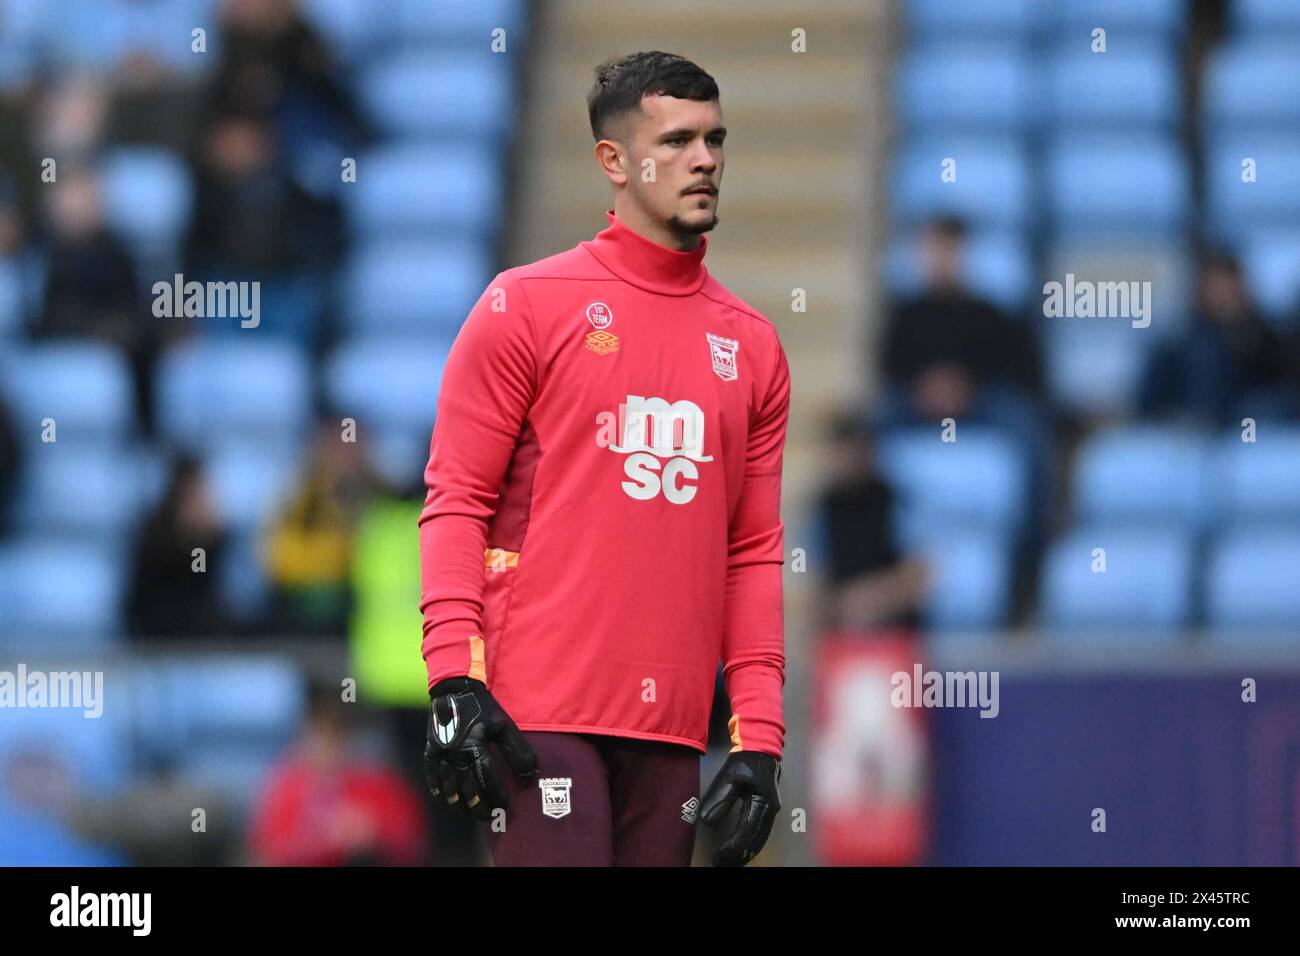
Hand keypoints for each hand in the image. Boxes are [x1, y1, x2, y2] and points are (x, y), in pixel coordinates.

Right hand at [424, 677, 537, 819]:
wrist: (453, 689)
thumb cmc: (482, 706)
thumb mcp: (503, 724)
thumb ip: (517, 749)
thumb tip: (530, 772)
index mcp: (474, 746)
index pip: (487, 779)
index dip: (497, 796)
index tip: (505, 807)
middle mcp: (455, 754)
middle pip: (467, 789)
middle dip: (478, 806)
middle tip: (488, 817)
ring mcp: (440, 754)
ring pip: (448, 788)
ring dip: (459, 803)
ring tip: (469, 813)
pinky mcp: (430, 751)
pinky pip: (432, 778)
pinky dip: (439, 791)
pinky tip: (446, 800)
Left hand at [699, 751, 780, 865]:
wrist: (761, 747)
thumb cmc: (746, 760)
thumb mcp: (729, 778)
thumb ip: (719, 799)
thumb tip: (706, 821)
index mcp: (762, 801)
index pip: (747, 831)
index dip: (733, 846)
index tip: (719, 855)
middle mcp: (771, 809)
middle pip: (756, 840)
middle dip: (739, 855)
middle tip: (721, 863)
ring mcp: (772, 810)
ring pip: (760, 839)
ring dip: (745, 852)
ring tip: (729, 861)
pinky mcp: (768, 809)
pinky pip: (761, 832)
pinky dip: (751, 844)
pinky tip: (741, 850)